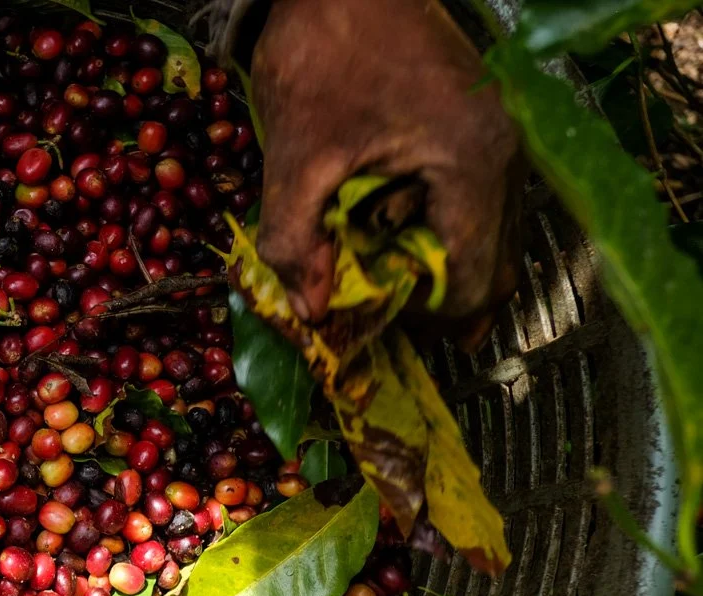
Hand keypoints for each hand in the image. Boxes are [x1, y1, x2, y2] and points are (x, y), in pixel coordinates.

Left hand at [250, 0, 523, 345]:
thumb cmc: (322, 58)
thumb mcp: (295, 158)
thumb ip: (294, 242)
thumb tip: (310, 314)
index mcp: (472, 164)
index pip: (476, 279)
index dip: (428, 320)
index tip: (376, 331)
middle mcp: (506, 157)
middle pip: (494, 267)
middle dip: (433, 302)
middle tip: (378, 318)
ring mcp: (503, 141)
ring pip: (489, 238)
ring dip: (434, 266)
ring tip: (375, 275)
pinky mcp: (485, 130)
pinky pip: (476, 205)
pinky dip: (436, 230)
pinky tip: (386, 233)